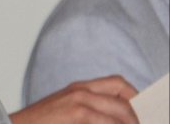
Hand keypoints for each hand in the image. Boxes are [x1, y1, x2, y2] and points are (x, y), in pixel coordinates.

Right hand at [10, 75, 138, 123]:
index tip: (140, 114)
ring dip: (130, 123)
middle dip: (137, 117)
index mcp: (78, 88)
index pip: (118, 84)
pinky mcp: (77, 113)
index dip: (135, 98)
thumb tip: (112, 118)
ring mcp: (79, 101)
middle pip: (125, 98)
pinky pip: (108, 121)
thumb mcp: (64, 111)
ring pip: (122, 111)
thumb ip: (87, 110)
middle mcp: (80, 90)